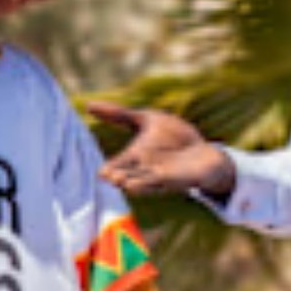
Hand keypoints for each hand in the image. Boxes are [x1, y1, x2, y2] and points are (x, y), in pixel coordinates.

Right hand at [89, 103, 236, 200]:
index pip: (116, 165)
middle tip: (108, 176)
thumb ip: (119, 115)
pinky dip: (150, 185)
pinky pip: (160, 184)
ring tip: (120, 181)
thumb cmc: (174, 137)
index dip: (109, 170)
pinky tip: (141, 185)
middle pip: (126, 176)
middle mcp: (143, 170)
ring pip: (141, 183)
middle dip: (118, 177)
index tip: (101, 172)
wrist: (203, 152)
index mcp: (134, 157)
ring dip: (132, 183)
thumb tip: (87, 105)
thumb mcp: (147, 120)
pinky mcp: (175, 180)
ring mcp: (159, 177)